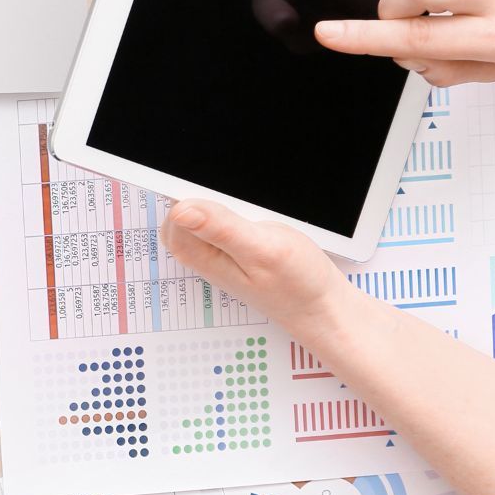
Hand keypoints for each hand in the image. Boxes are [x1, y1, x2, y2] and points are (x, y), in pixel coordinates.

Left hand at [161, 199, 347, 324]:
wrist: (319, 307)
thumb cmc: (296, 284)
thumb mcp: (262, 250)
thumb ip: (221, 229)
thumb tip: (181, 211)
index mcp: (200, 255)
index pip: (174, 212)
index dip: (192, 192)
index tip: (215, 188)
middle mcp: (201, 254)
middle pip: (183, 209)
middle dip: (204, 194)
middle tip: (240, 202)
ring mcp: (215, 251)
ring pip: (201, 213)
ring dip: (221, 202)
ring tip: (249, 210)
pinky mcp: (231, 248)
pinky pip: (219, 221)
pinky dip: (232, 211)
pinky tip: (253, 215)